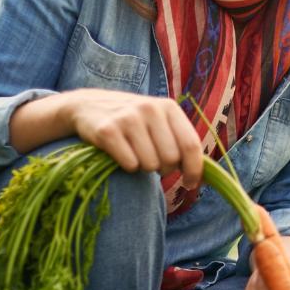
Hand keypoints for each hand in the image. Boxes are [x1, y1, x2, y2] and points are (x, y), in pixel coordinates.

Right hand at [66, 89, 204, 187]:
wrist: (87, 106)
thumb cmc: (133, 121)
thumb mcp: (159, 121)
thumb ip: (180, 141)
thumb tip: (202, 176)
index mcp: (168, 107)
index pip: (191, 144)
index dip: (194, 169)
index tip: (190, 184)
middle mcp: (150, 109)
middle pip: (171, 159)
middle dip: (164, 168)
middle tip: (152, 161)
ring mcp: (127, 118)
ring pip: (149, 164)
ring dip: (144, 168)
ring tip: (135, 154)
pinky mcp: (107, 131)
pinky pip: (129, 164)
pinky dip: (127, 167)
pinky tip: (121, 154)